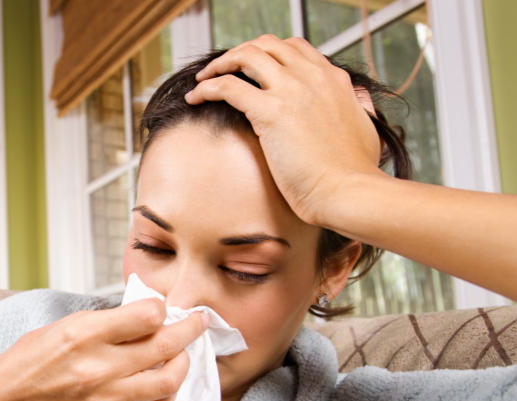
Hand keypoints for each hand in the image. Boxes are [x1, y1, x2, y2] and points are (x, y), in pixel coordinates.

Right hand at [0, 299, 208, 400]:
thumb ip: (112, 320)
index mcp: (86, 335)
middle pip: (165, 347)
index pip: (147, 316)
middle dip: (191, 330)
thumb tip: (151, 315)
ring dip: (184, 364)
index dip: (163, 308)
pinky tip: (167, 381)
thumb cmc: (33, 357)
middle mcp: (100, 368)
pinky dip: (170, 394)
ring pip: (169, 382)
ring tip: (182, 354)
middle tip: (198, 322)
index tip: (164, 309)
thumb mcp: (69, 323)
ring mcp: (107, 398)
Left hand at [186, 34, 381, 227]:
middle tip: (225, 70)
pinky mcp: (271, 112)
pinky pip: (228, 86)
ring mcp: (292, 91)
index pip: (296, 50)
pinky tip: (196, 97)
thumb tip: (359, 98)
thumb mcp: (366, 129)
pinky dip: (207, 87)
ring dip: (220, 64)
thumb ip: (359, 108)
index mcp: (333, 80)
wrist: (349, 193)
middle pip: (268, 45)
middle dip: (242, 53)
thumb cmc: (356, 174)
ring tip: (204, 79)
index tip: (254, 70)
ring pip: (245, 56)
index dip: (271, 55)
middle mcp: (312, 77)